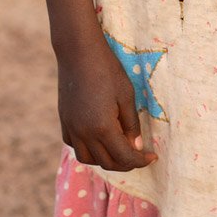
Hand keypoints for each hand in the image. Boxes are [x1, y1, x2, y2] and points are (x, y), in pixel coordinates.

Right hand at [57, 42, 158, 172]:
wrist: (78, 52)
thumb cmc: (107, 70)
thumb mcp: (127, 95)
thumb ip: (131, 124)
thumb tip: (136, 146)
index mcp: (103, 128)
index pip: (124, 157)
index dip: (140, 160)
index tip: (152, 156)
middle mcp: (84, 133)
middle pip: (106, 162)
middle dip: (125, 163)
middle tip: (138, 154)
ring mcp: (71, 128)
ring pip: (87, 158)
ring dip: (104, 159)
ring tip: (118, 149)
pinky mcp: (64, 120)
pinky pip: (74, 145)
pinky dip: (87, 149)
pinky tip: (98, 139)